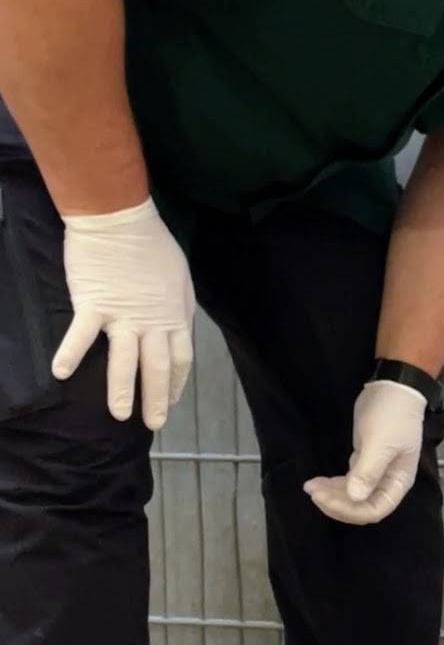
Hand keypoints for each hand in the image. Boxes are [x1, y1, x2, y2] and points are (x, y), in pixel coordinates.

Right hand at [52, 196, 194, 429]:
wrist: (120, 219)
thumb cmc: (152, 244)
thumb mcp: (179, 277)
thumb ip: (178, 306)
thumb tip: (176, 325)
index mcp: (175, 315)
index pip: (180, 359)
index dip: (176, 383)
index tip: (171, 401)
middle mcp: (152, 322)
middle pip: (156, 368)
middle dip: (156, 400)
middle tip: (153, 424)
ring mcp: (122, 315)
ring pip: (124, 361)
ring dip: (121, 390)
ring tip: (119, 414)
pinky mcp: (93, 305)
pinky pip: (81, 336)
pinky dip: (70, 355)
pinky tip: (61, 374)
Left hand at [303, 379, 426, 524]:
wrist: (393, 386)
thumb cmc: (391, 416)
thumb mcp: (380, 443)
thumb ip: (368, 472)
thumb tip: (353, 498)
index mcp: (398, 482)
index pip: (375, 510)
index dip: (350, 510)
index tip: (325, 498)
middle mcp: (388, 483)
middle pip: (361, 507)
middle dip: (337, 504)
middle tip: (313, 492)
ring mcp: (375, 473)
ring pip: (352, 496)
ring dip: (331, 495)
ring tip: (310, 486)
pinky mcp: (363, 461)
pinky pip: (348, 482)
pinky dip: (333, 484)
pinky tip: (317, 481)